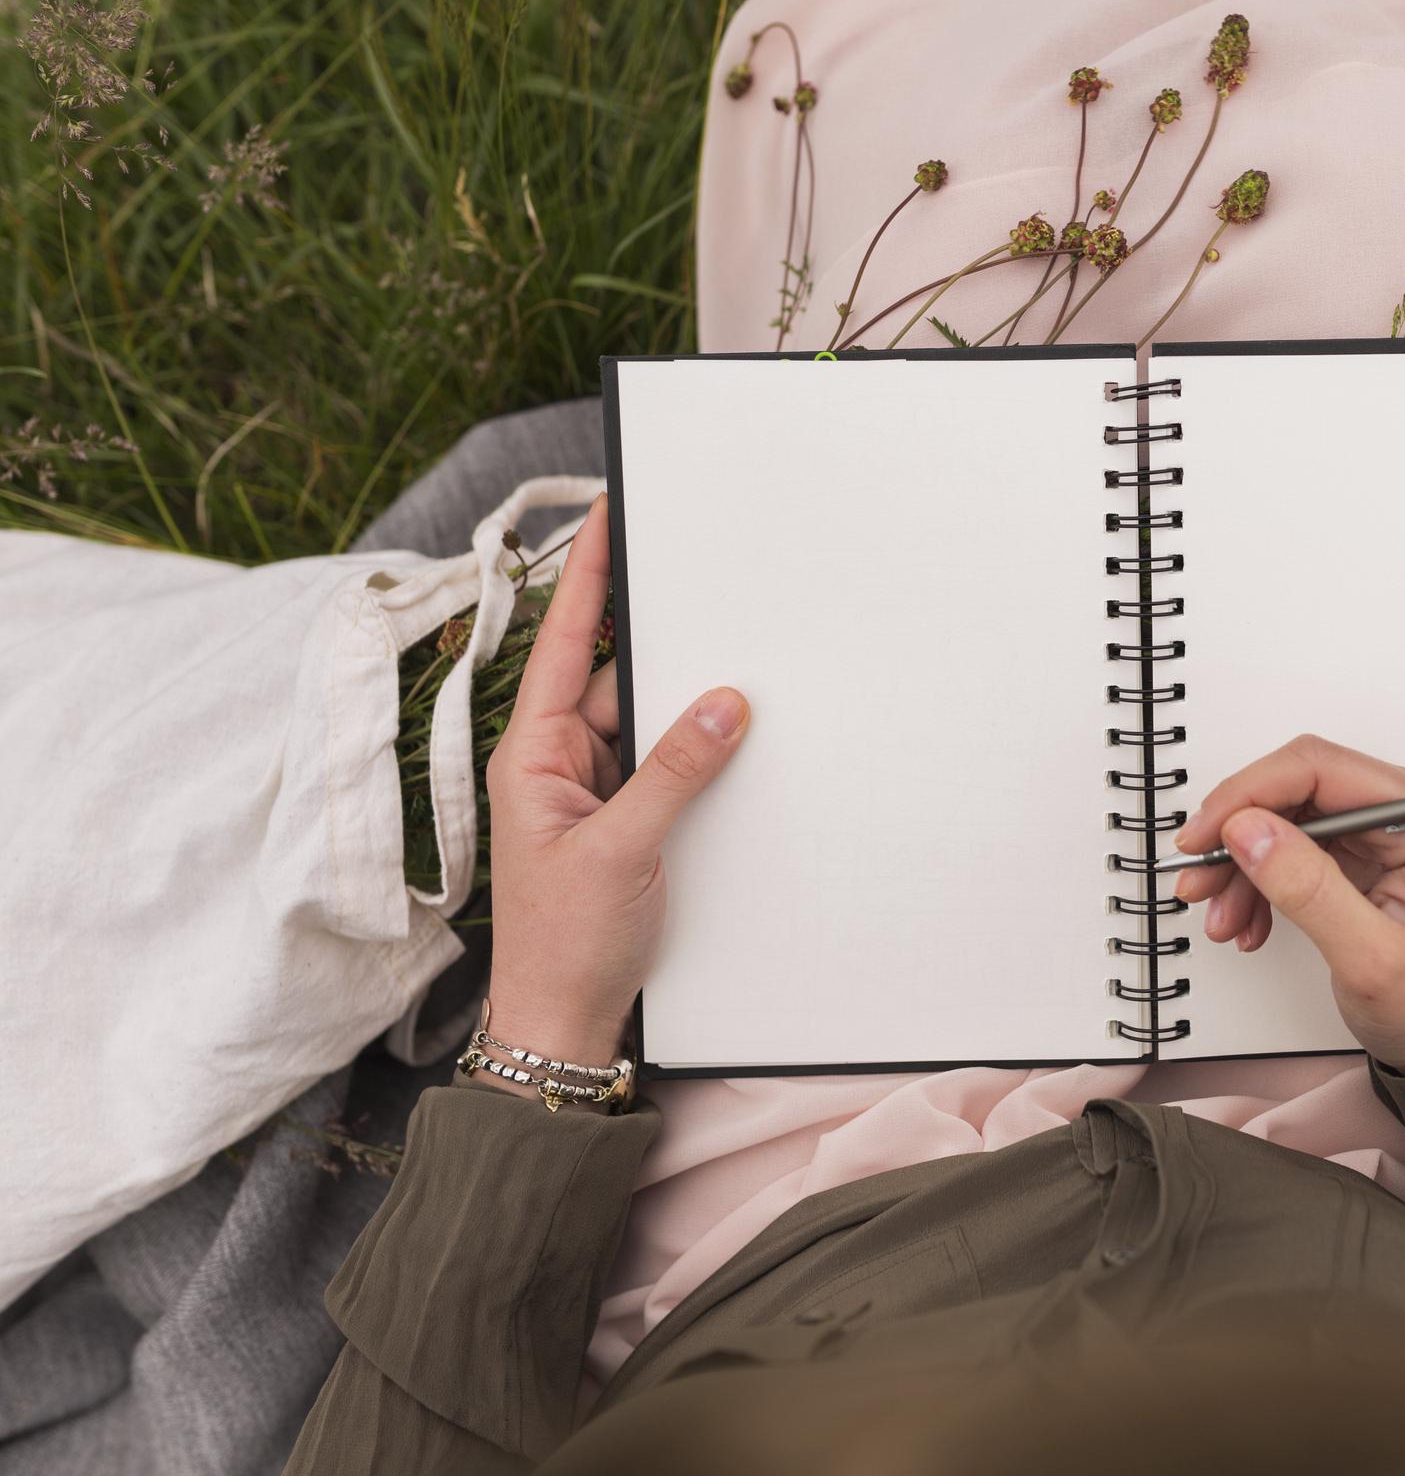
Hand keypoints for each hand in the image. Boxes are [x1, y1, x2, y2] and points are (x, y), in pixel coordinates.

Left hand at [480, 494, 750, 1080]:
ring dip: (684, 709)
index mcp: (530, 758)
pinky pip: (663, 766)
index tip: (610, 520)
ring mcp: (592, 795)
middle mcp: (557, 765)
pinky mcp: (625, 823)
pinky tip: (731, 741)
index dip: (589, 579)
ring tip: (734, 671)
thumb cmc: (564, 945)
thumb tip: (720, 702)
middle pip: (613, 679)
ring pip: (646, 724)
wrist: (563, 1024)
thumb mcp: (621, 852)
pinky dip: (696, 752)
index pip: (562, 646)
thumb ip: (673, 774)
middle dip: (660, 644)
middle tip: (703, 589)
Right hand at [1172, 734, 1404, 1070]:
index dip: (1247, 795)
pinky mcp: (1367, 853)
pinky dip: (1262, 883)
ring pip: (1286, 819)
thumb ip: (1309, 888)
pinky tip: (1250, 924)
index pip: (1319, 767)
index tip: (1202, 838)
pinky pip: (1295, 849)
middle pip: (1295, 789)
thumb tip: (1248, 829)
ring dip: (1243, 866)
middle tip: (1197, 881)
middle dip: (1238, 836)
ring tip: (1224, 921)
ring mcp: (1386, 829)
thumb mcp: (1372, 958)